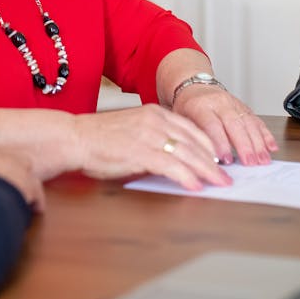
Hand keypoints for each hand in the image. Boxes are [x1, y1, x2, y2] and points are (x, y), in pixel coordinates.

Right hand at [72, 105, 231, 190]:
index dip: (208, 146)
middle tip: (225, 177)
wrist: (74, 137)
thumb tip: (173, 157)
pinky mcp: (140, 152)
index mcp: (154, 112)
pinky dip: (186, 177)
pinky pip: (170, 166)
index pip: (190, 128)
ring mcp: (148, 135)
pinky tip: (195, 186)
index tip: (219, 159)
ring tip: (218, 184)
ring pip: (187, 154)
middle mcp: (155, 120)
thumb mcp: (132, 130)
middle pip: (193, 142)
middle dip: (213, 162)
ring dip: (206, 171)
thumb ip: (153, 138)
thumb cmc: (98, 138)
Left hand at [172, 85, 277, 164]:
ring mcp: (234, 104)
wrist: (195, 87)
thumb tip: (204, 160)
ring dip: (258, 143)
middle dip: (244, 146)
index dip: (221, 143)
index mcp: (200, 106)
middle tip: (250, 163)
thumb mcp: (182, 120)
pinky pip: (257, 120)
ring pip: (249, 123)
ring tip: (262, 160)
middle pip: (235, 124)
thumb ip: (194, 137)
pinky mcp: (244, 107)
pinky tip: (271, 147)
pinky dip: (266, 135)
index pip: (212, 125)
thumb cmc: (187, 107)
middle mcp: (220, 103)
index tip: (226, 160)